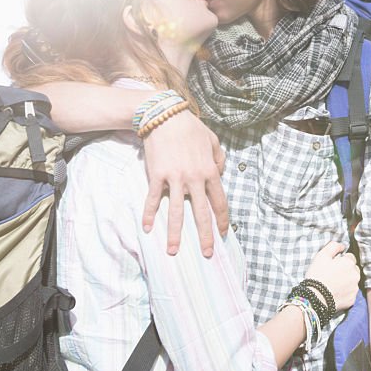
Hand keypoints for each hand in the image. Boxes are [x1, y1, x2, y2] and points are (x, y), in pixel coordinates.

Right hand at [141, 109, 227, 256]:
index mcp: (210, 171)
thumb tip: (220, 172)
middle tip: (206, 253)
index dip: (221, 220)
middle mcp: (194, 178)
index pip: (219, 201)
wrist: (165, 116)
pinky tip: (148, 228)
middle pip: (201, 213)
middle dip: (204, 235)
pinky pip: (154, 199)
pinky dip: (150, 214)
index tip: (222, 234)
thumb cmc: (191, 128)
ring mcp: (175, 178)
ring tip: (173, 251)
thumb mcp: (213, 140)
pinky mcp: (157, 176)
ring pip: (177, 212)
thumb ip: (219, 158)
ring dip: (175, 233)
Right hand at [304, 241, 359, 310]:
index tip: (332, 266)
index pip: (350, 257)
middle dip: (346, 271)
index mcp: (349, 263)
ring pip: (352, 282)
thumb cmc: (317, 275)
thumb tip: (342, 246)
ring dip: (346, 282)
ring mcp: (355, 288)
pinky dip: (345, 293)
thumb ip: (333, 246)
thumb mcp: (321, 256)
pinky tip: (335, 293)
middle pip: (353, 270)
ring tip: (333, 285)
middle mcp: (355, 275)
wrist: (315, 298)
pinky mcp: (352, 300)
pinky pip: (350, 293)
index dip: (340, 260)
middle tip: (333, 275)